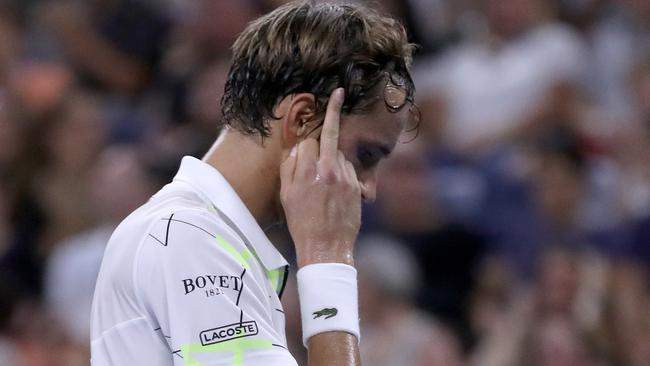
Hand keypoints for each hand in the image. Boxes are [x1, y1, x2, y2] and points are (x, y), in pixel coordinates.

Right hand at [280, 88, 360, 266]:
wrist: (326, 247)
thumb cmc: (301, 223)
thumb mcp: (286, 195)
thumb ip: (290, 167)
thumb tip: (298, 147)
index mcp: (306, 171)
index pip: (309, 139)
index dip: (307, 139)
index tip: (322, 111)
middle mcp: (328, 170)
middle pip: (329, 136)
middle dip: (333, 113)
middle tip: (339, 92)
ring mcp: (345, 178)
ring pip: (339, 156)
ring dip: (333, 160)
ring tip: (324, 184)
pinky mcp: (357, 187)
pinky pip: (349, 171)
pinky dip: (342, 173)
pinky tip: (335, 190)